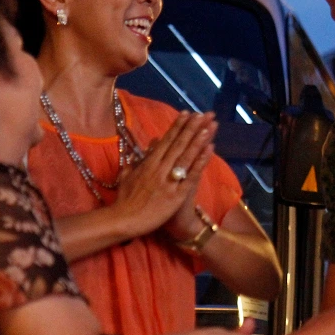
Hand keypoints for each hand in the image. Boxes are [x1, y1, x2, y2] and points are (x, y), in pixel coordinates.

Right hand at [111, 112, 216, 239]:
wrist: (124, 221)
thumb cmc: (125, 200)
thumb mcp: (127, 176)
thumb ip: (136, 161)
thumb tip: (144, 148)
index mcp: (148, 163)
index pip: (166, 140)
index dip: (177, 126)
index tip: (186, 113)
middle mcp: (159, 168)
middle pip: (178, 144)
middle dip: (191, 127)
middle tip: (203, 113)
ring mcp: (168, 180)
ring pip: (186, 156)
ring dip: (198, 140)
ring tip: (208, 126)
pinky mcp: (176, 194)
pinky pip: (191, 175)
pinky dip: (201, 161)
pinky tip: (210, 150)